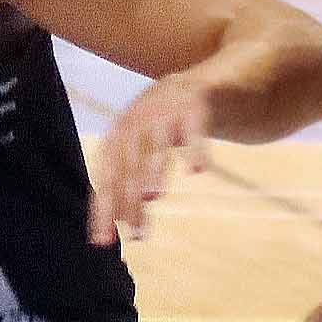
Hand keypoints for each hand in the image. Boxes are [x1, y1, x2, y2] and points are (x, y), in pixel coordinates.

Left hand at [88, 71, 215, 243]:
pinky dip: (195, 145)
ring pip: (155, 141)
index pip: (106, 173)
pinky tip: (197, 170)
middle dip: (128, 198)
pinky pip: (195, 123)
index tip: (103, 241)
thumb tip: (126, 226)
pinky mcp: (199, 97)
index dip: (102, 206)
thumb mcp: (153, 144)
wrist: (218, 80)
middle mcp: (140, 115)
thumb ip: (138, 176)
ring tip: (152, 198)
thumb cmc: (180, 122)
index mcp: (124, 130)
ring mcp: (168, 104)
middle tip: (136, 233)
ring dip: (152, 169)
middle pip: (127, 160)